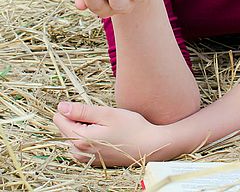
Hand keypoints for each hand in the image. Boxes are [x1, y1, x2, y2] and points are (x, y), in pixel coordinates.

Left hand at [53, 101, 174, 166]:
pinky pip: (81, 145)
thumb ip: (82, 111)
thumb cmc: (131, 128)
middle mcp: (78, 153)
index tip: (89, 108)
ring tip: (105, 125)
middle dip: (79, 119)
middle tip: (102, 117)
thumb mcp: (107, 114)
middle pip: (65, 128)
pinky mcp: (92, 161)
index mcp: (80, 140)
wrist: (149, 147)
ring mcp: (85, 159)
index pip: (59, 119)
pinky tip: (106, 134)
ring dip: (84, 128)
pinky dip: (89, 136)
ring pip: (73, 136)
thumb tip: (61, 107)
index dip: (72, 109)